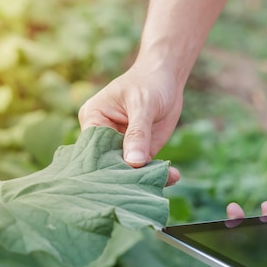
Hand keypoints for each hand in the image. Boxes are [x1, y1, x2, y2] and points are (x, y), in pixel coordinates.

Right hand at [78, 64, 182, 184]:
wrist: (167, 78)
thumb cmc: (149, 83)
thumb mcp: (143, 104)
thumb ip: (138, 133)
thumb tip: (134, 162)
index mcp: (93, 120)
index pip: (93, 148)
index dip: (103, 165)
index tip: (119, 179)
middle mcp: (103, 137)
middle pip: (108, 164)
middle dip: (125, 177)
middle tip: (142, 188)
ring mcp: (122, 147)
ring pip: (127, 170)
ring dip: (144, 178)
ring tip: (166, 180)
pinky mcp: (140, 153)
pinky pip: (145, 169)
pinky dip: (159, 174)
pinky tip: (173, 176)